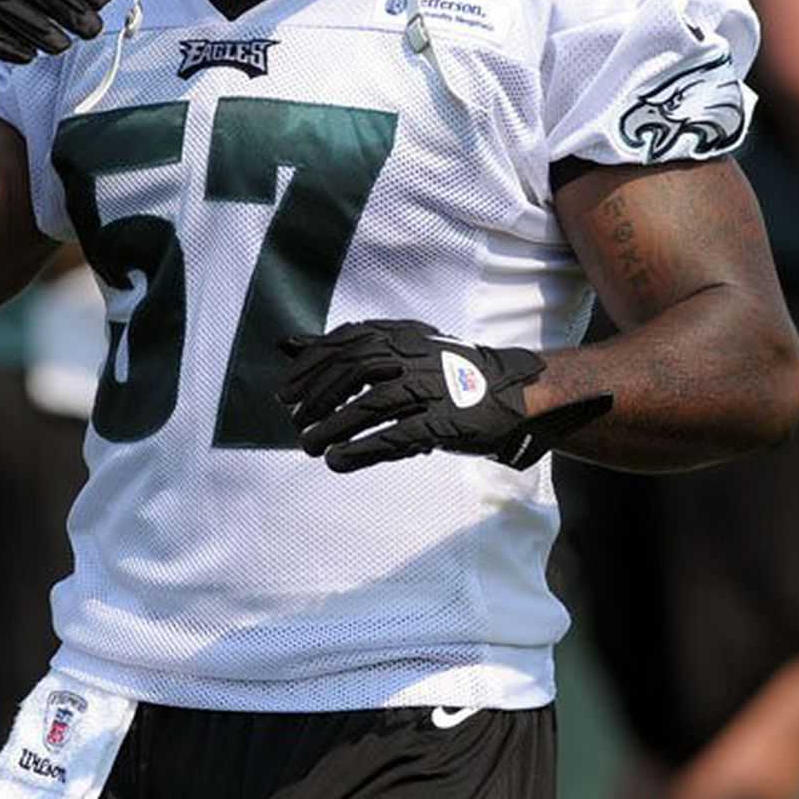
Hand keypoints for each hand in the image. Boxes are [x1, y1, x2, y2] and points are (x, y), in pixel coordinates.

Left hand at [278, 318, 612, 472]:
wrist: (513, 389)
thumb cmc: (445, 373)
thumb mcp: (397, 350)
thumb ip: (344, 348)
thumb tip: (287, 343)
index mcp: (402, 336)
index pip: (345, 344)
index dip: (310, 369)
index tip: (285, 393)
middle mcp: (417, 356)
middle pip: (355, 370)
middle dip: (318, 397)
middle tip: (296, 423)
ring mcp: (434, 388)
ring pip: (375, 404)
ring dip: (337, 426)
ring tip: (310, 447)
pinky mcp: (448, 421)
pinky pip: (401, 435)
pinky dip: (367, 449)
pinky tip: (341, 461)